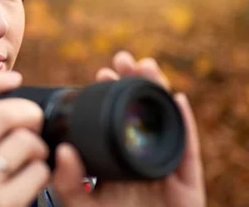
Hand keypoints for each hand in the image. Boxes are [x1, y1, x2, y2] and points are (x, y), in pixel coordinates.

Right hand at [0, 70, 50, 206]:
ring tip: (30, 158)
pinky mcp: (1, 206)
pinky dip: (43, 173)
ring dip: (38, 147)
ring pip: (25, 141)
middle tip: (34, 120)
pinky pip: (39, 171)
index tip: (15, 79)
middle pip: (0, 113)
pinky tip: (31, 182)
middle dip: (27, 112)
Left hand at [52, 51, 205, 206]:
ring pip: (164, 123)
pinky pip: (187, 153)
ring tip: (148, 67)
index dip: (111, 93)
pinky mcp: (185, 184)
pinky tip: (177, 101)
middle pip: (141, 112)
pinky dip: (185, 126)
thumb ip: (68, 181)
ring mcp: (163, 167)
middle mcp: (140, 157)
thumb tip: (63, 149)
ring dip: (159, 93)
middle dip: (135, 83)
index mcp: (116, 157)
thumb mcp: (80, 203)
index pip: (115, 117)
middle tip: (124, 59)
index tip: (102, 71)